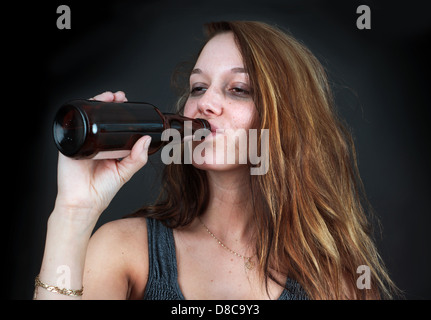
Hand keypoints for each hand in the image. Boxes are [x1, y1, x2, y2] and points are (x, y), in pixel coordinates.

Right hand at [53, 91, 151, 223]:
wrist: (84, 202)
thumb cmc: (102, 190)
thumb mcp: (125, 172)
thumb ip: (137, 158)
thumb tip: (145, 140)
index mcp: (107, 147)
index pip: (113, 124)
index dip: (119, 113)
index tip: (128, 103)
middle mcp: (94, 142)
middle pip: (100, 117)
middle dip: (109, 103)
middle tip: (119, 97)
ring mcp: (82, 141)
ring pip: (88, 116)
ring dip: (97, 103)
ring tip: (108, 97)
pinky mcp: (70, 144)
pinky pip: (73, 125)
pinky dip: (80, 113)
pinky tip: (89, 106)